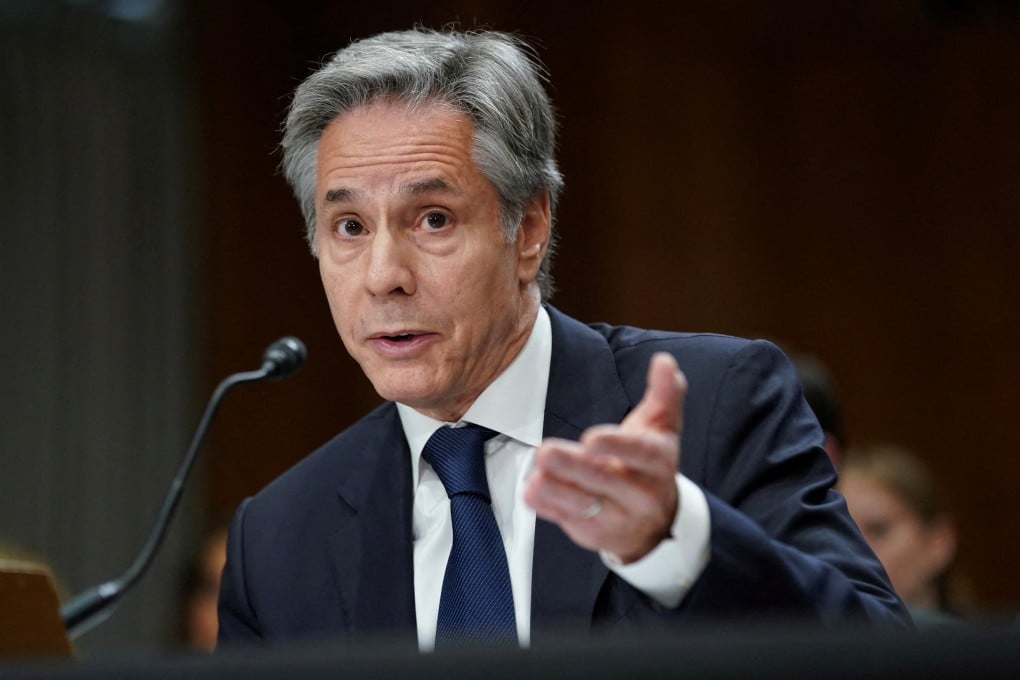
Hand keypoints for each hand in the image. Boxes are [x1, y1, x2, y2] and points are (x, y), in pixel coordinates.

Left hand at [524, 352, 686, 562]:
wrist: (656, 523)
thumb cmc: (650, 464)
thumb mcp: (662, 427)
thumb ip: (665, 393)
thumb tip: (665, 362)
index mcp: (659, 463)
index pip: (642, 454)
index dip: (618, 446)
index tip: (591, 438)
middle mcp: (641, 494)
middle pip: (606, 480)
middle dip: (574, 467)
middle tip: (546, 451)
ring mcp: (615, 517)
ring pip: (584, 505)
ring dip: (557, 491)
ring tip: (536, 476)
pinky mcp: (592, 531)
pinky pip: (567, 520)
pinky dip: (547, 507)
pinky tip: (530, 492)